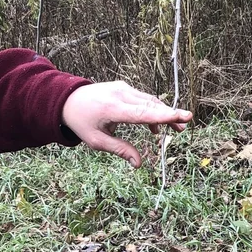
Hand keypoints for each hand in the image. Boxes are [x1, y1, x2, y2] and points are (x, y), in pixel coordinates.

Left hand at [62, 81, 192, 167]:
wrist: (67, 99)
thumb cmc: (82, 122)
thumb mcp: (97, 141)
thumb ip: (120, 150)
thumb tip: (139, 164)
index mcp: (113, 109)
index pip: (144, 113)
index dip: (166, 116)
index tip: (184, 116)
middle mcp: (120, 95)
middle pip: (151, 106)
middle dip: (169, 116)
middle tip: (183, 127)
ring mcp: (123, 89)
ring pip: (150, 101)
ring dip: (163, 114)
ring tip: (175, 129)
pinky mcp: (124, 87)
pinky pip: (143, 99)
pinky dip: (152, 110)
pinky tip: (155, 126)